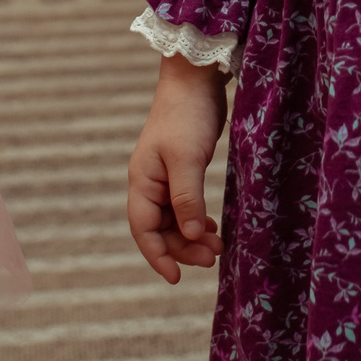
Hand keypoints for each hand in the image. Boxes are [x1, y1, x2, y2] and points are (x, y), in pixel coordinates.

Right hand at [126, 54, 228, 282]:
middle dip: (183, 248)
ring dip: (192, 236)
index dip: (158, 257)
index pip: (143, 230)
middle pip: (160, 229)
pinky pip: (184, 206)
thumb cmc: (187, 116)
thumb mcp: (188, 159)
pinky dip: (196, 220)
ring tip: (218, 246)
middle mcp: (149, 182)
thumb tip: (190, 236)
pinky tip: (211, 227)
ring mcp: (165, 176)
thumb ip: (188, 198)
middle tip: (213, 257)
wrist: (195, 80)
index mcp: (143, 181)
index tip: (176, 279)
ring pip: (174, 219)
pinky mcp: (182, 169)